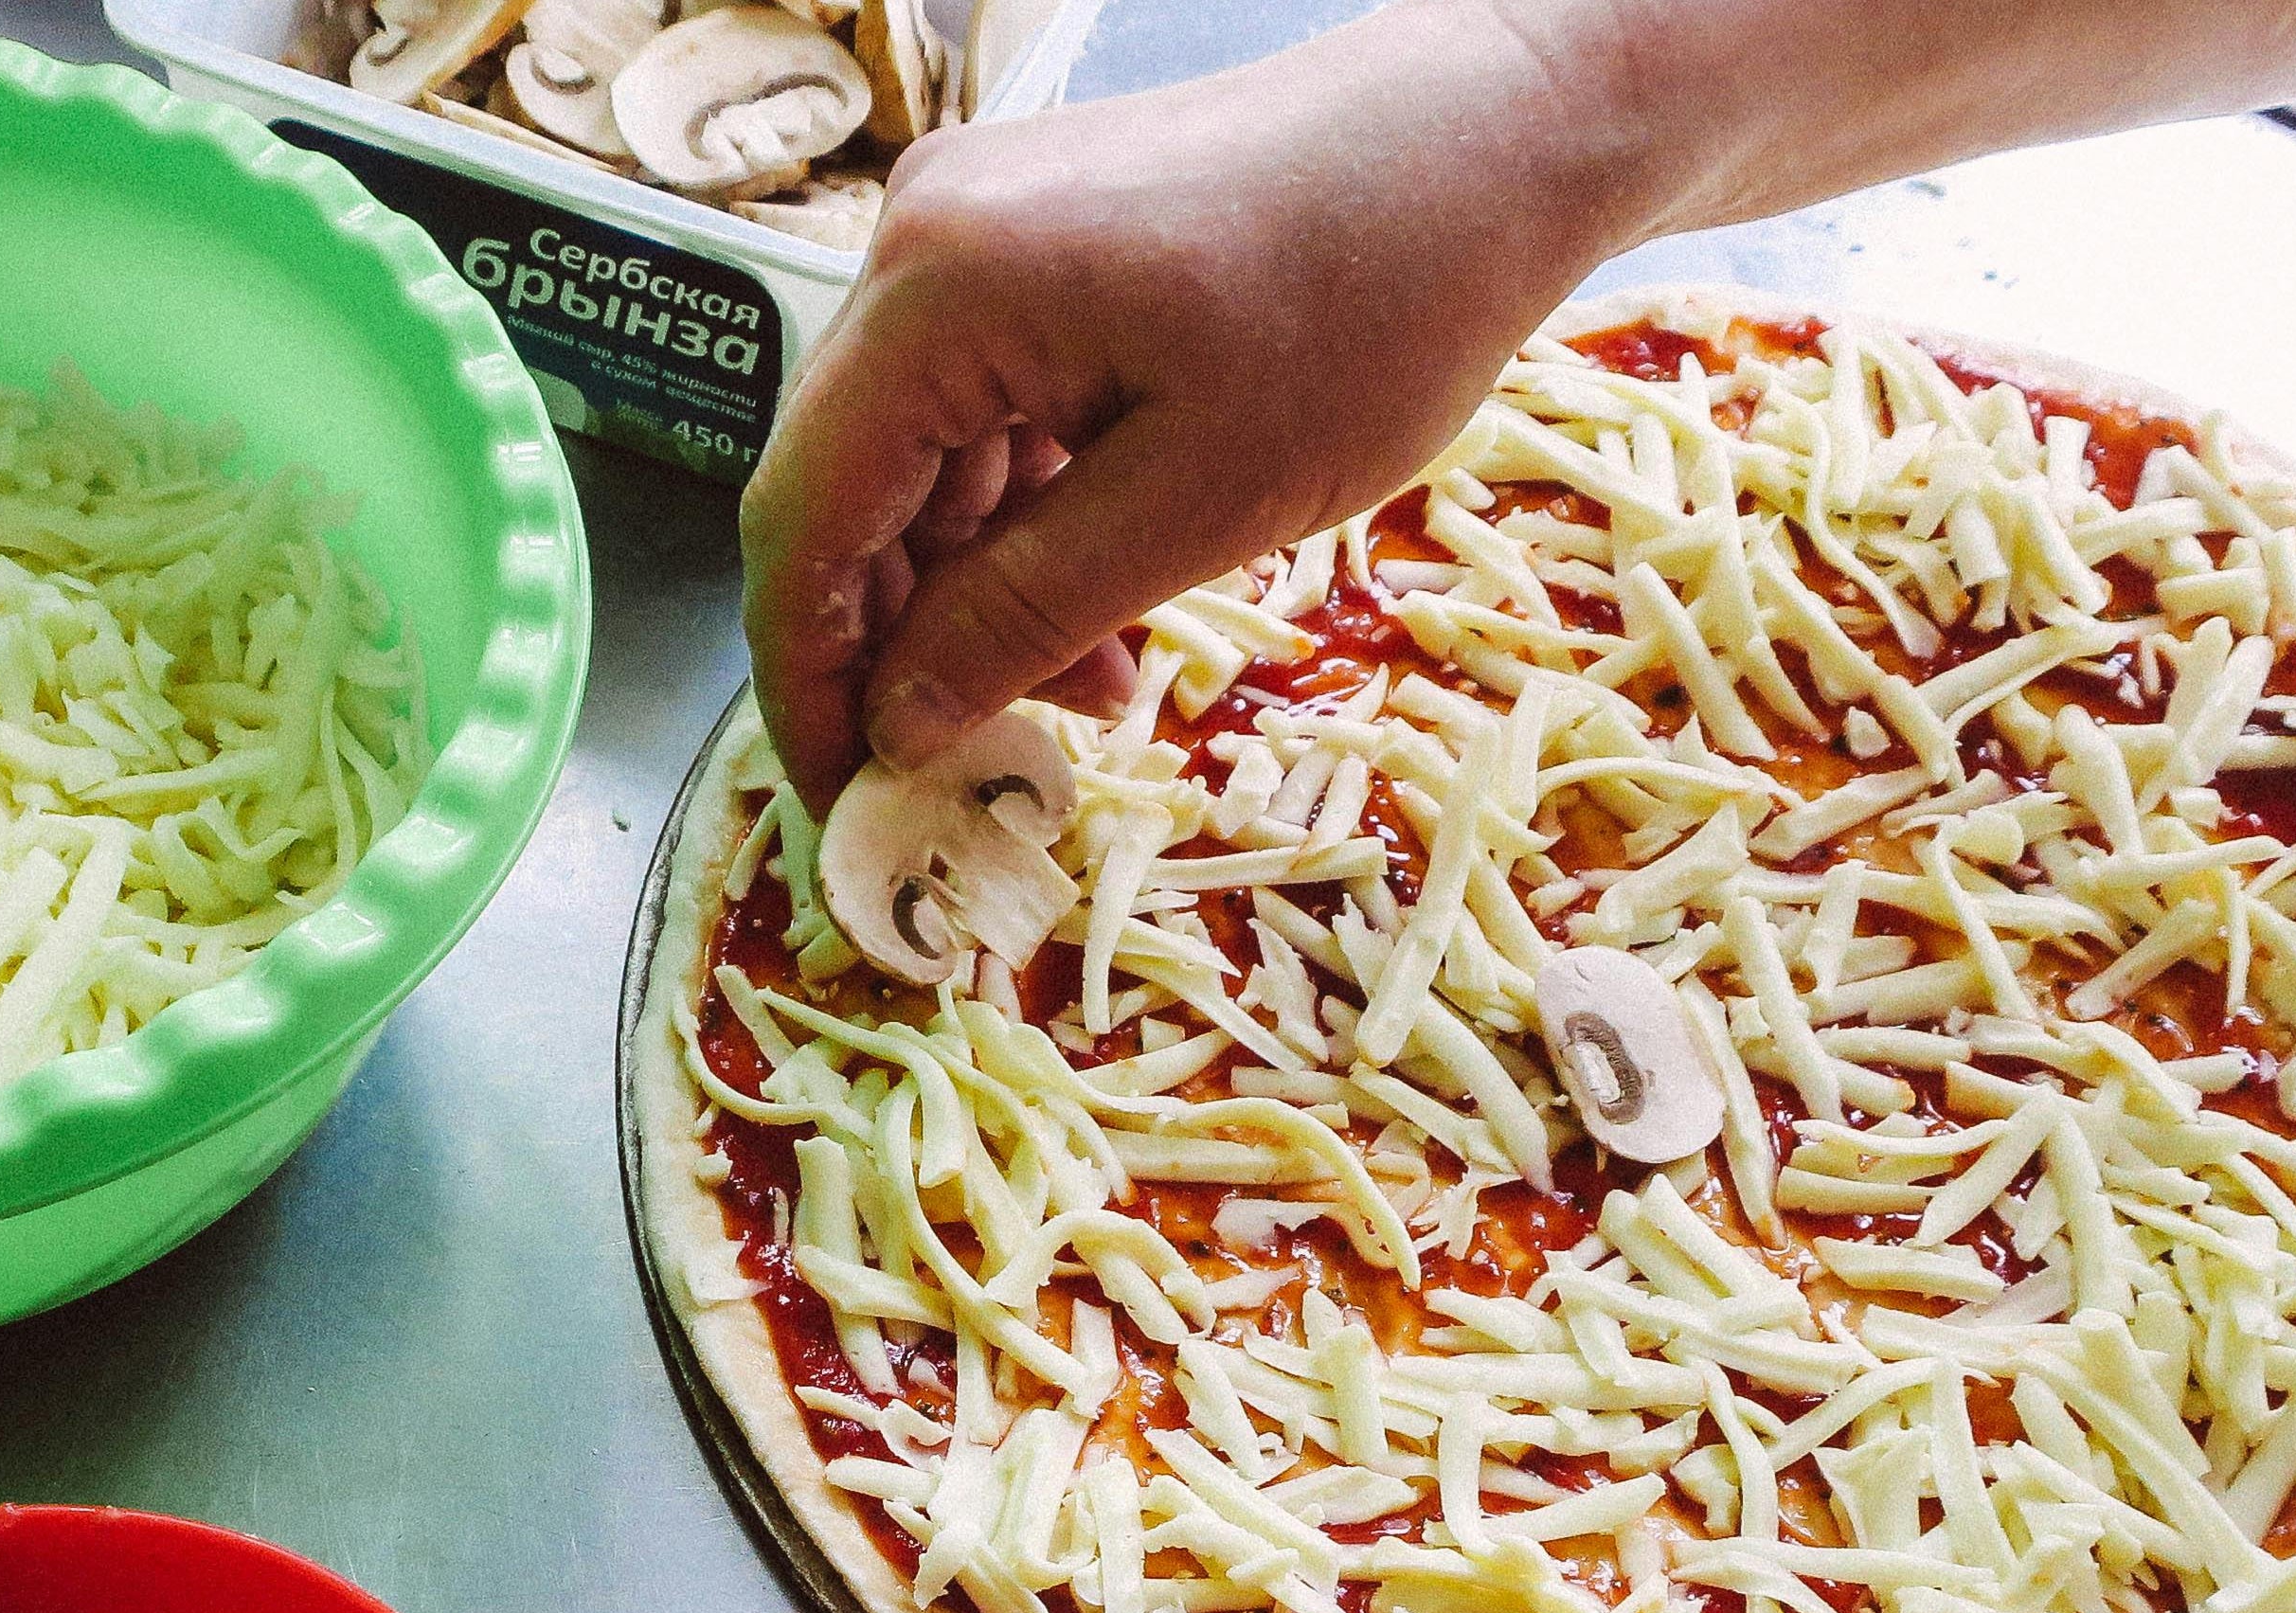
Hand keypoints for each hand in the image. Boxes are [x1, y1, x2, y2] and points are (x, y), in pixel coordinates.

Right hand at [735, 0, 1654, 797]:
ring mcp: (978, 232)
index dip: (805, 677)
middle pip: (851, 488)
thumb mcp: (1202, 504)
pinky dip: (1029, 516)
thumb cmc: (1378, 299)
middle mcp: (922, 242)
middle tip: (984, 764)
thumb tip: (898, 725)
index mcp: (937, 292)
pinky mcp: (1039, 243)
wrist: (1494, 135)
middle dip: (907, 644)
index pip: (802, 519)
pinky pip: (988, 407)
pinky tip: (1106, 601)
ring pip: (925, 458)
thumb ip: (1026, 619)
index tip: (844, 794)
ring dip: (981, 592)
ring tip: (1095, 690)